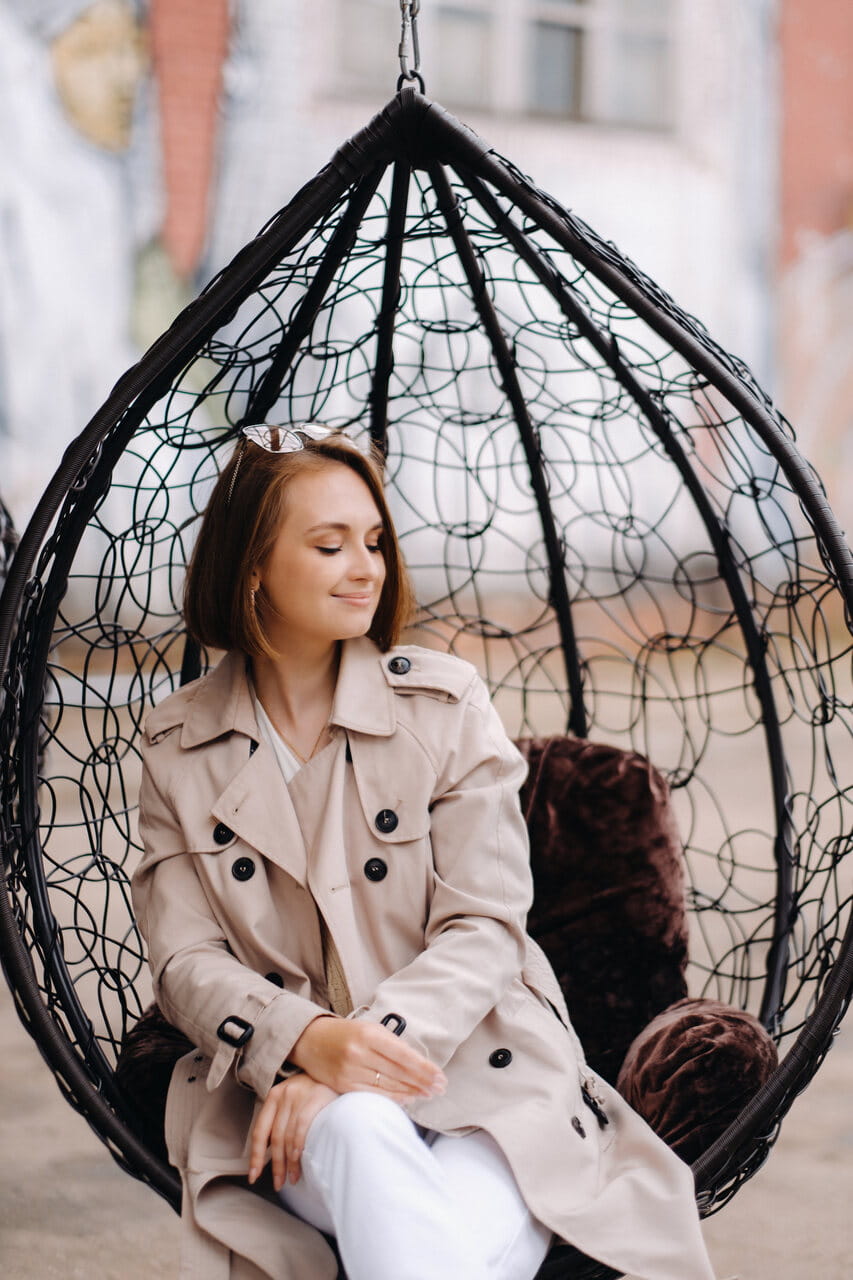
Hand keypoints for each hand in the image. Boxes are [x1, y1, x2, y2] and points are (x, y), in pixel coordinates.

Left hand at [248, 1074, 337, 1190]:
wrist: (339, 1069)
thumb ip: (283, 1120)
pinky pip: (301, 1127)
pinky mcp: (315, 1097)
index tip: (253, 1176)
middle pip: (274, 1138)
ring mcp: (299, 1095)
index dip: (255, 1156)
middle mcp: (283, 1094)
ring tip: (293, 1178)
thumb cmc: (316, 1090)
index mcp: (274, 1096)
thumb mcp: (295, 1099)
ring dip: (289, 1162)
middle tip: (279, 1183)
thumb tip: (274, 1153)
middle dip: (275, 1165)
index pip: (260, 1131)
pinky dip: (298, 1146)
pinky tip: (299, 1159)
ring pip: (287, 1136)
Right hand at [289, 1016, 446, 1099]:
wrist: (311, 1040)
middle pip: (399, 1073)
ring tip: (428, 1093)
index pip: (404, 1055)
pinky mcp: (343, 1085)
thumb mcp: (369, 1028)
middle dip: (423, 1082)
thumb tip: (418, 1062)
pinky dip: (393, 1098)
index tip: (440, 1076)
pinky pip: (374, 1095)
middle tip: (440, 1088)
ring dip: (412, 1091)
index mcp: (369, 1035)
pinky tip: (407, 1099)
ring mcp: (350, 1071)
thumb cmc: (346, 1033)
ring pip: (388, 1086)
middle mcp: (359, 1053)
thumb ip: (392, 1044)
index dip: (424, 1068)